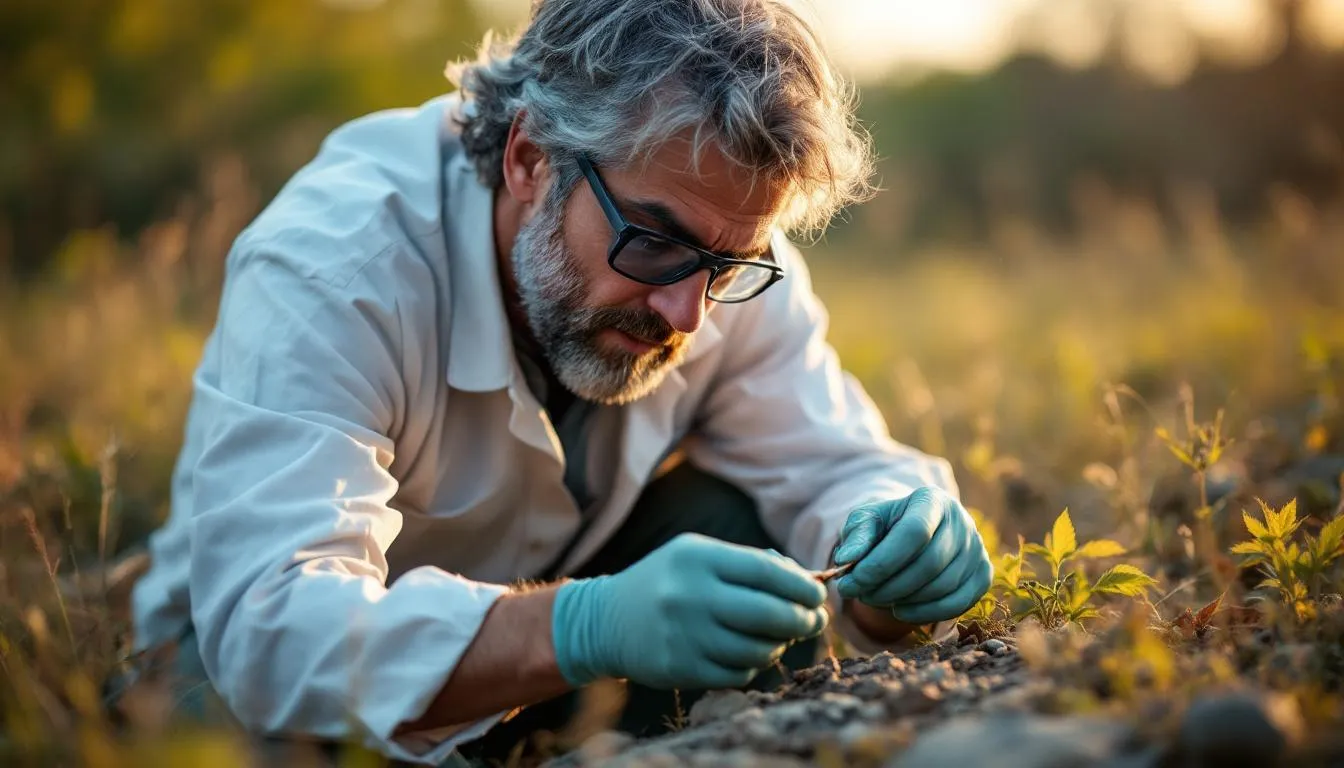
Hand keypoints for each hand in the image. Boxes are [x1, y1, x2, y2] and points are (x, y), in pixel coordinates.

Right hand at [551, 533, 828, 689]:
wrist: (606, 620)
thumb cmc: (668, 582)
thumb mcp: (699, 555)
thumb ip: (749, 564)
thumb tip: (807, 582)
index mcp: (698, 558)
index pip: (767, 572)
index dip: (802, 586)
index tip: (818, 595)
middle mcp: (690, 595)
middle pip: (769, 613)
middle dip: (802, 620)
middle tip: (813, 621)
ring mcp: (684, 635)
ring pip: (757, 649)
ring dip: (779, 645)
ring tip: (779, 638)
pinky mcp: (680, 668)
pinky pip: (737, 673)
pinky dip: (753, 665)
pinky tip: (749, 653)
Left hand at [832, 487, 991, 624]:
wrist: (913, 535)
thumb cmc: (885, 527)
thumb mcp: (865, 522)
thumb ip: (856, 536)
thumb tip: (846, 559)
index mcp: (932, 499)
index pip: (914, 532)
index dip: (882, 562)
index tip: (853, 581)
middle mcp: (961, 521)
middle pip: (929, 562)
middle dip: (889, 586)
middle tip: (860, 594)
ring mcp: (977, 548)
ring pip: (942, 585)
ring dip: (903, 600)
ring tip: (875, 599)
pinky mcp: (983, 574)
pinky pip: (957, 603)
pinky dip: (925, 613)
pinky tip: (900, 610)